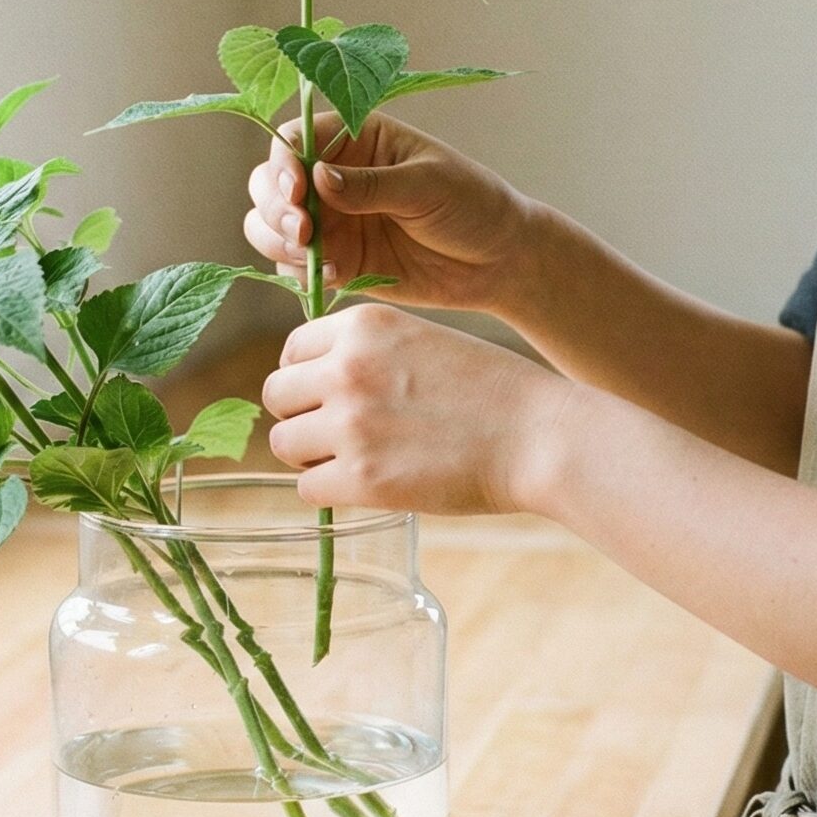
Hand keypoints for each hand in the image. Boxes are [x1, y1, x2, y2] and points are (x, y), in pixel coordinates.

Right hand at [244, 107, 535, 314]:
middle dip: (274, 208)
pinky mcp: (337, 260)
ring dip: (277, 241)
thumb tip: (316, 177)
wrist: (499, 261)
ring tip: (315, 255)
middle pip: (268, 183)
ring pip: (269, 226)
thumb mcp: (427, 186)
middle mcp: (333, 176)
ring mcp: (332, 220)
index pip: (296, 139)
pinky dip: (300, 273)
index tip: (297, 191)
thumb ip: (371, 185)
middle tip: (303, 232)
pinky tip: (336, 275)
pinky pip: (293, 267)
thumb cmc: (472, 205)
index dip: (283, 164)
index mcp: (356, 138)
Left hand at [260, 303, 569, 517]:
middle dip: (302, 417)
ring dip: (311, 457)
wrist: (539, 436)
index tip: (331, 397)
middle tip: (340, 434)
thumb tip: (314, 386)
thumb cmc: (491, 391)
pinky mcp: (361, 478)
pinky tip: (367, 485)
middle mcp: (346, 368)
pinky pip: (307, 489)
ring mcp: (350, 424)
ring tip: (356, 460)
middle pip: (276, 396)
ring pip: (283, 445)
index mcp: (363, 325)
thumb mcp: (422, 341)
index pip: (291, 351)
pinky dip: (331, 492)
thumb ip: (366, 354)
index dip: (307, 378)